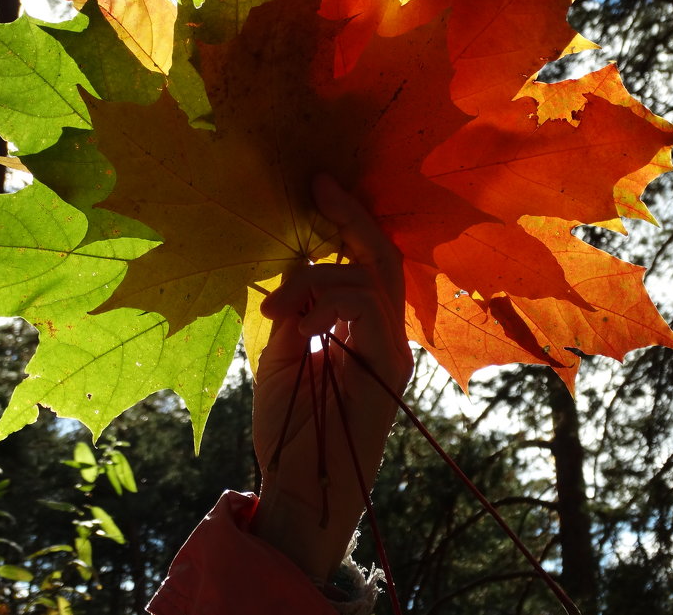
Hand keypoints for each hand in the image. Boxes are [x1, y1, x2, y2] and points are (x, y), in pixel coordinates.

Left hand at [251, 174, 412, 580]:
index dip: (347, 220)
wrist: (299, 487)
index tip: (317, 185)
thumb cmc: (287, 426)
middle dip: (352, 217)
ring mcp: (393, 349)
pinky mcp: (390, 367)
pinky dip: (328, 303)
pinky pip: (369, 309)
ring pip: (372, 278)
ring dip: (320, 278)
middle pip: (381, 256)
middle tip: (320, 186)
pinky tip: (300, 324)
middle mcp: (386, 332)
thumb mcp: (280, 354)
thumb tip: (296, 266)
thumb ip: (294, 310)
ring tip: (279, 310)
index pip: (365, 260)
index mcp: (361, 326)